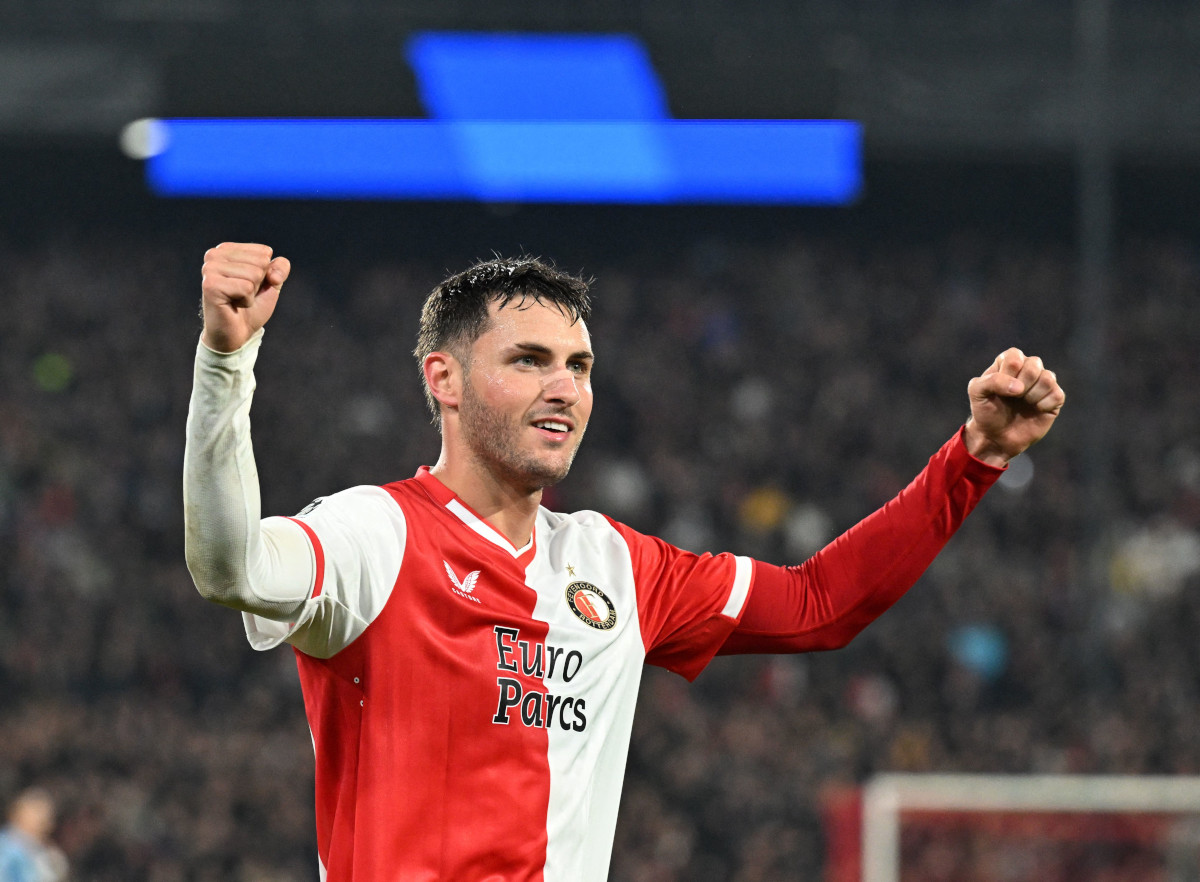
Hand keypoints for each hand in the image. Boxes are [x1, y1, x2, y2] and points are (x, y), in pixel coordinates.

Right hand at [200, 242, 290, 352]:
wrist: (238, 333)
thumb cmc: (252, 306)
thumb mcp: (272, 283)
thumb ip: (280, 268)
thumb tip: (273, 273)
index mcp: (227, 249)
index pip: (264, 252)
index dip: (265, 274)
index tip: (249, 285)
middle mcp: (214, 255)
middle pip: (260, 262)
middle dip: (259, 284)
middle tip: (242, 294)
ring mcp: (209, 269)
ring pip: (254, 274)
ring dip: (251, 293)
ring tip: (237, 299)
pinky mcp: (210, 285)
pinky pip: (246, 288)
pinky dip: (246, 301)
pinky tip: (233, 305)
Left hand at [963, 347, 1064, 465]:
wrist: (996, 436)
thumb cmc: (986, 411)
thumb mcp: (977, 393)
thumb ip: (992, 381)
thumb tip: (1020, 387)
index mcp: (1008, 362)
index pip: (1015, 355)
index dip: (1008, 373)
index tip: (999, 389)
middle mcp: (1028, 368)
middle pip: (1034, 363)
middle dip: (1022, 383)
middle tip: (1013, 397)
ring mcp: (1042, 383)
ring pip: (1048, 377)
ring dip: (1032, 395)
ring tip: (1023, 403)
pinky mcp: (1055, 398)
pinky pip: (1057, 394)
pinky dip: (1044, 405)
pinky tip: (1035, 410)